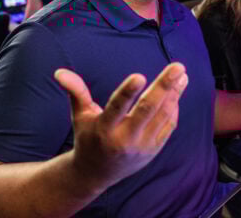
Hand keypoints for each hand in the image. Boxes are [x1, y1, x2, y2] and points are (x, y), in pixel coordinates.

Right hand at [55, 63, 187, 189]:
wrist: (96, 174)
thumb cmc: (87, 137)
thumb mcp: (80, 115)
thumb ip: (75, 91)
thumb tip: (59, 72)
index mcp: (103, 129)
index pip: (117, 108)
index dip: (128, 92)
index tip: (140, 76)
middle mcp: (124, 139)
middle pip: (147, 110)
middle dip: (164, 87)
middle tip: (177, 66)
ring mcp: (141, 147)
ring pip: (162, 117)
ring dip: (174, 94)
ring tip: (181, 74)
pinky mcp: (153, 151)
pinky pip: (168, 126)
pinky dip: (173, 108)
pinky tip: (177, 91)